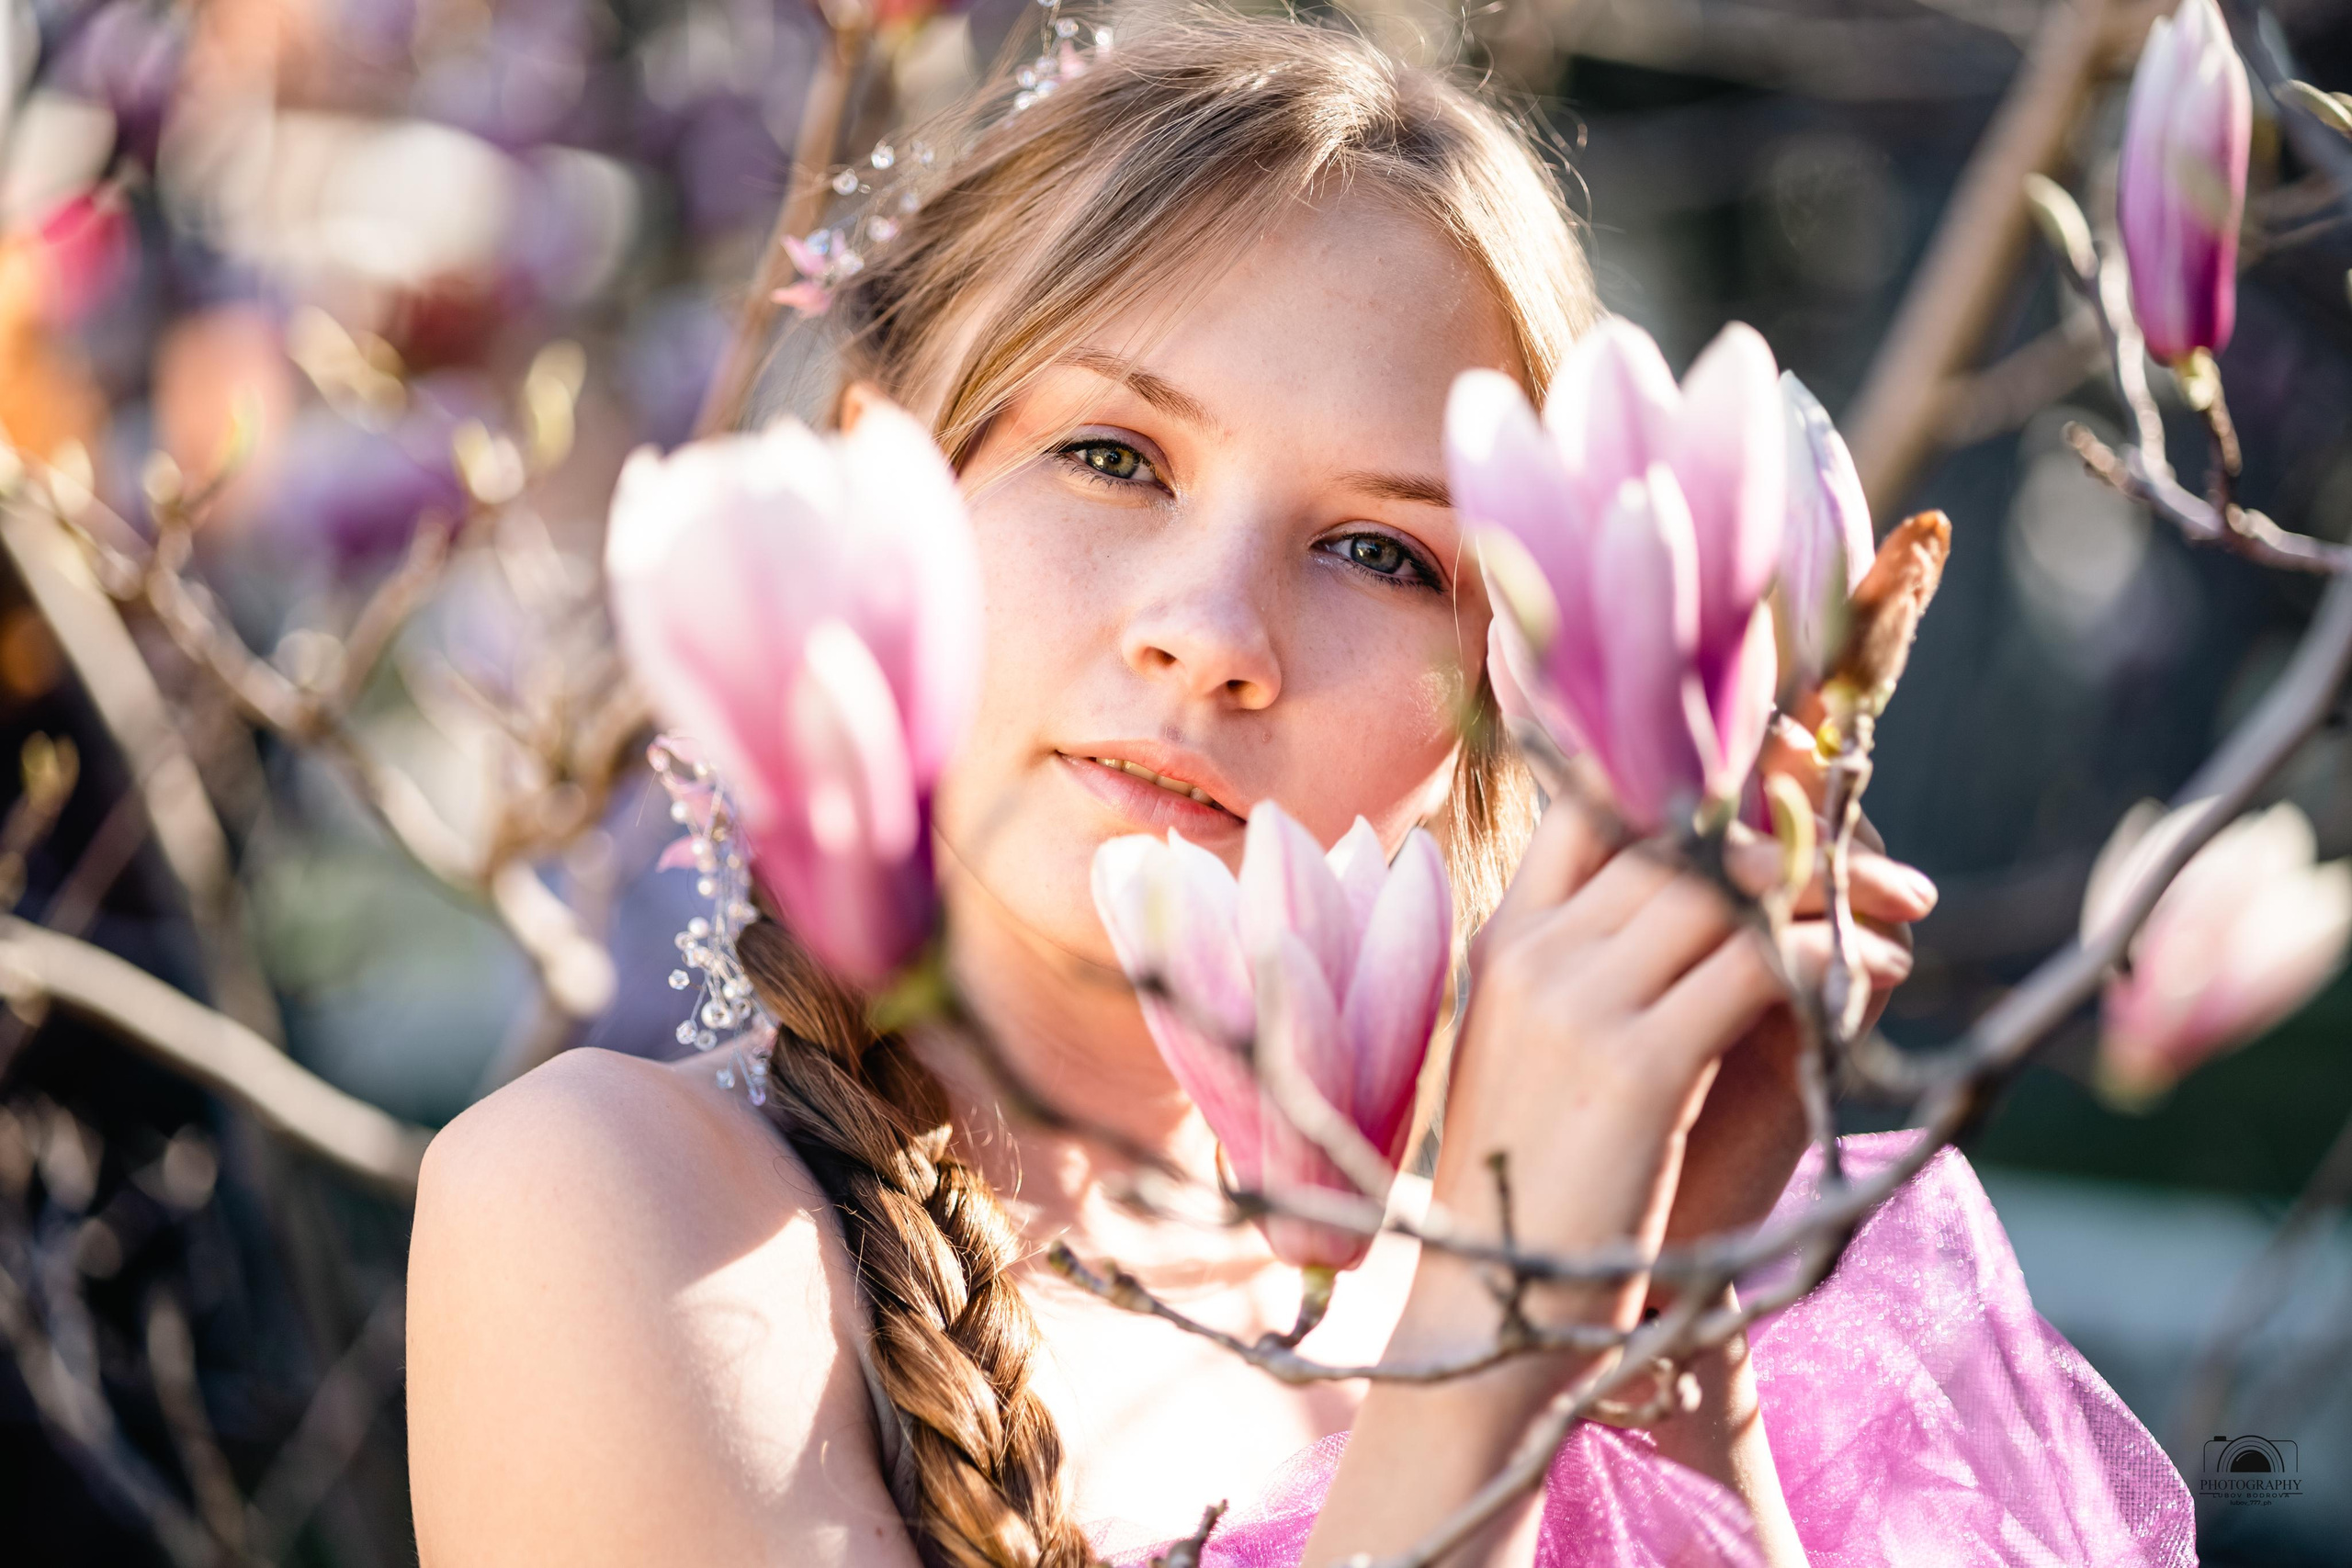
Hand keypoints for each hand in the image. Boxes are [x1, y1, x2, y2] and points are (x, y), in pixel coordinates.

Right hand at [1425, 783, 1913, 1341]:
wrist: (1483, 1312)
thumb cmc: (1526, 1188)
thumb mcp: (1537, 1053)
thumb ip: (1596, 968)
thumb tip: (1702, 903)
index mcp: (1501, 939)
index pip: (1593, 803)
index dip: (1691, 772)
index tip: (1783, 767)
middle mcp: (1533, 952)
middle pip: (1680, 838)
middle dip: (1796, 832)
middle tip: (1885, 855)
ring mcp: (1576, 1003)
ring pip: (1724, 893)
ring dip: (1830, 889)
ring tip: (1903, 908)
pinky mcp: (1636, 1067)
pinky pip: (1756, 972)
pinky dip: (1827, 960)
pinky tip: (1872, 971)